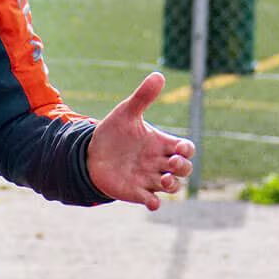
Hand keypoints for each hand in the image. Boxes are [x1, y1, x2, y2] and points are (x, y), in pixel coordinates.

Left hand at [85, 73, 194, 210]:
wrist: (91, 152)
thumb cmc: (114, 132)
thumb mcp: (127, 112)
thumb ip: (143, 97)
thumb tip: (159, 74)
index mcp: (161, 143)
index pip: (186, 149)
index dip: (187, 150)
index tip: (178, 148)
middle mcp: (159, 162)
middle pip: (184, 169)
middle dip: (182, 168)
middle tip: (169, 163)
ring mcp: (149, 178)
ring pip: (173, 187)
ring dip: (172, 186)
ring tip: (162, 180)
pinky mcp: (136, 192)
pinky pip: (152, 201)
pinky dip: (154, 204)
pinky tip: (151, 202)